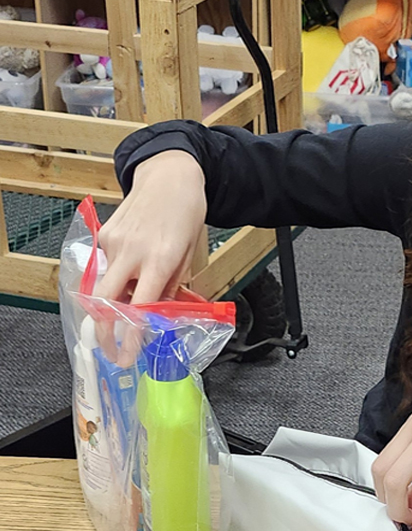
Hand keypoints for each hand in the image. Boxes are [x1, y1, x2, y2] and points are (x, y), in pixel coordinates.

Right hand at [93, 150, 205, 361]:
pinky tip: (133, 263)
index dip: (131, 334)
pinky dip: (117, 274)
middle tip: (111, 348)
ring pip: (105, 284)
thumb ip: (172, 285)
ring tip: (132, 298)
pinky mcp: (104, 234)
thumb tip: (159, 316)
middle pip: (105, 301)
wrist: (170, 176)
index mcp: (161, 259)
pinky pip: (106, 265)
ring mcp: (114, 242)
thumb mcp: (188, 253)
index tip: (127, 354)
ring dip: (113, 300)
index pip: (139, 307)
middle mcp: (133, 252)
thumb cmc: (187, 215)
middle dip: (104, 330)